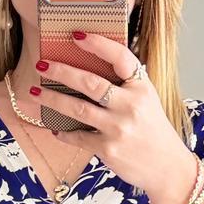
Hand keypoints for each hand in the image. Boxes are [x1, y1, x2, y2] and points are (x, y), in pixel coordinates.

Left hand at [32, 33, 195, 199]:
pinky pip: (78, 137)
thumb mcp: (148, 101)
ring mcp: (118, 128)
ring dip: (52, 99)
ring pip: (78, 108)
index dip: (98, 44)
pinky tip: (55, 129)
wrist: (168, 168)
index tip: (76, 35)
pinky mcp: (108, 149)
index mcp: (142, 88)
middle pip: (91, 83)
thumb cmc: (154, 132)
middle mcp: (131, 105)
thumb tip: (93, 68)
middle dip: (62, 71)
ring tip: (35, 92)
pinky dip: (64, 133)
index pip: (120, 58)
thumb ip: (127, 85)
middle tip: (42, 64)